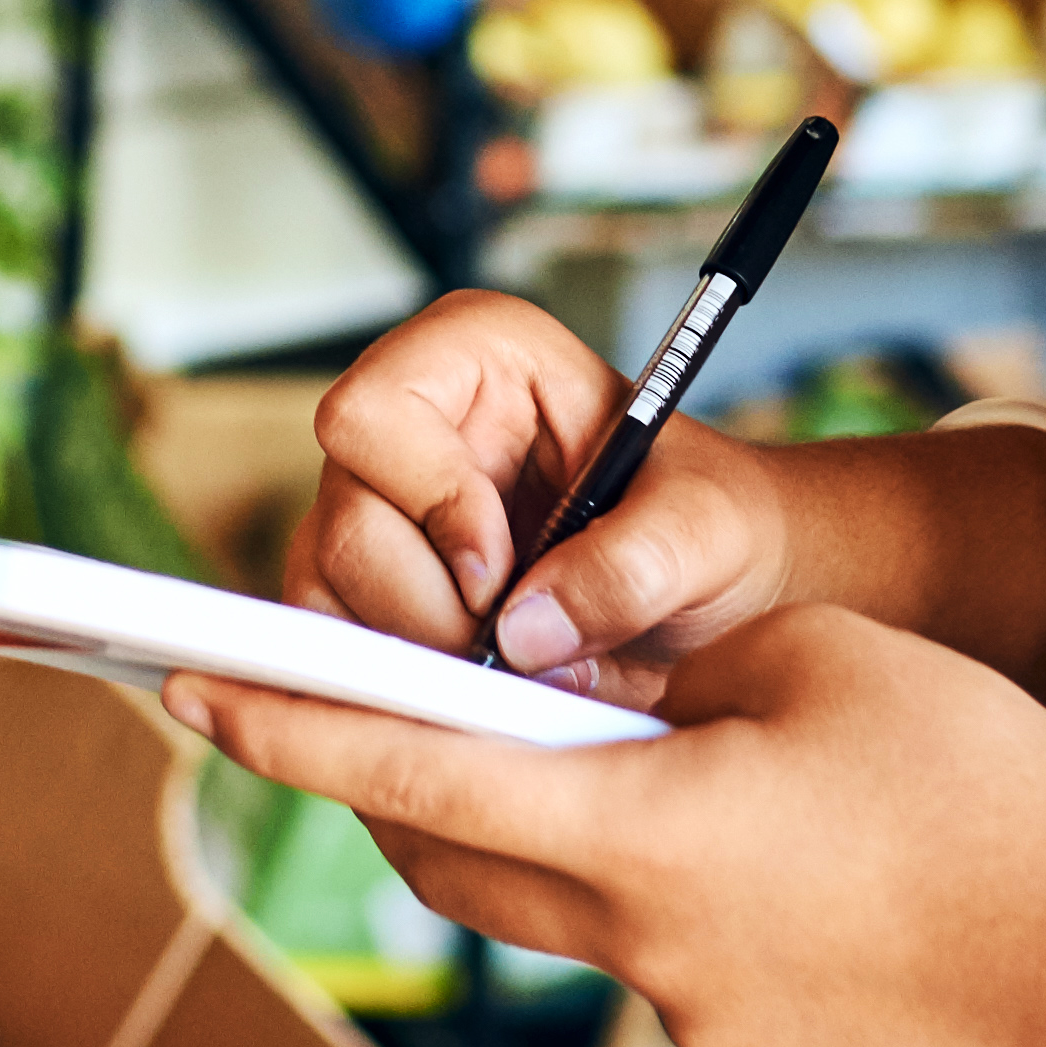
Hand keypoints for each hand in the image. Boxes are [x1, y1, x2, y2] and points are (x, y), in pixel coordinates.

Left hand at [179, 610, 1045, 1046]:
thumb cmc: (966, 764)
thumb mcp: (797, 658)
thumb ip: (658, 676)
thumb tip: (581, 697)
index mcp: (640, 826)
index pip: (415, 770)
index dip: (289, 726)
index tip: (187, 686)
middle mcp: (645, 946)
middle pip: (469, 865)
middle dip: (421, 790)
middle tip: (410, 721)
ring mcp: (704, 1029)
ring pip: (586, 923)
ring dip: (593, 852)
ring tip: (714, 790)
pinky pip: (688, 983)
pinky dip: (701, 921)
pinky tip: (808, 885)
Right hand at [301, 292, 786, 694]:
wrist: (720, 593)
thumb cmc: (711, 524)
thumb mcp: (706, 528)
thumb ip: (631, 565)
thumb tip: (523, 632)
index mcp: (474, 358)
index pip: (372, 412)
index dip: (428, 499)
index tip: (501, 572)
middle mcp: (406, 428)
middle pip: (344, 523)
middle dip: (433, 609)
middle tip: (522, 651)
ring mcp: (376, 512)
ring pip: (324, 595)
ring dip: (420, 657)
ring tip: (522, 672)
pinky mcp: (366, 591)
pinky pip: (333, 647)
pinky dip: (401, 688)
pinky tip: (485, 689)